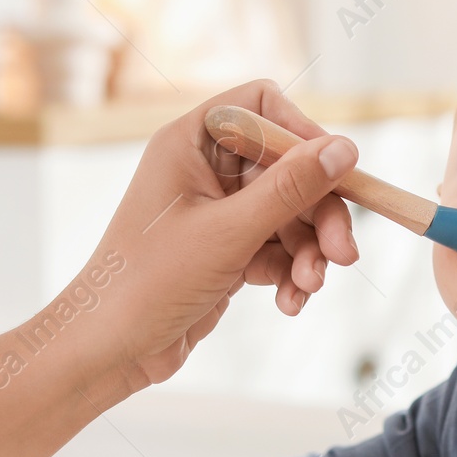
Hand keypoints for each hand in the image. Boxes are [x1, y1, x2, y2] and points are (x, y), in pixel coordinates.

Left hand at [80, 80, 359, 390]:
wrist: (111, 349)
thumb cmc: (149, 282)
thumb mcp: (229, 233)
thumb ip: (290, 189)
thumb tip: (345, 149)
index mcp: (191, 143)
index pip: (261, 106)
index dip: (302, 133)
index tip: (335, 172)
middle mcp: (205, 170)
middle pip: (288, 169)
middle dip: (319, 213)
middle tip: (343, 254)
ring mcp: (217, 212)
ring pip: (290, 214)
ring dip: (308, 252)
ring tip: (308, 287)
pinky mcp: (227, 251)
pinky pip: (278, 249)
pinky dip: (291, 273)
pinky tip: (291, 302)